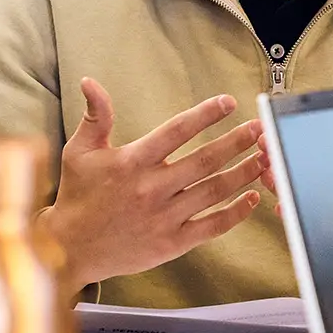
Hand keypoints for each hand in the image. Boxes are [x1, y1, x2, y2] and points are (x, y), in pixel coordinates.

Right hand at [41, 80, 268, 284]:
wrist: (70, 249)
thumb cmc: (77, 196)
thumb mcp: (79, 151)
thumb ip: (95, 116)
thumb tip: (91, 83)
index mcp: (132, 162)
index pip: (177, 131)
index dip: (205, 114)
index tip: (228, 102)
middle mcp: (151, 188)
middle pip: (204, 160)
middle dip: (236, 141)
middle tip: (259, 129)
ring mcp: (164, 217)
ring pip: (213, 191)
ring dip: (242, 173)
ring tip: (263, 158)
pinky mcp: (171, 243)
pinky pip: (211, 226)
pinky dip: (235, 213)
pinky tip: (251, 199)